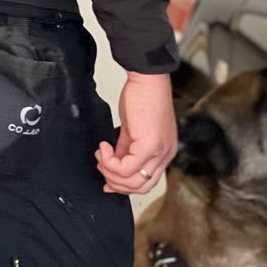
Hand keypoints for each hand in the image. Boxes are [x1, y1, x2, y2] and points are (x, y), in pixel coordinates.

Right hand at [96, 71, 177, 194]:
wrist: (148, 79)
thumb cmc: (144, 97)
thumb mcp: (134, 129)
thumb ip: (125, 148)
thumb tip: (114, 162)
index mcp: (164, 151)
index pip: (146, 182)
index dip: (124, 184)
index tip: (107, 179)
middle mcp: (165, 155)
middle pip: (139, 187)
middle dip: (115, 181)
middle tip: (101, 165)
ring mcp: (159, 152)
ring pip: (132, 182)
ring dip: (110, 172)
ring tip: (102, 155)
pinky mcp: (149, 146)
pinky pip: (125, 168)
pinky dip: (109, 162)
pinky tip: (104, 148)